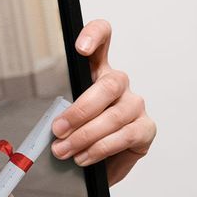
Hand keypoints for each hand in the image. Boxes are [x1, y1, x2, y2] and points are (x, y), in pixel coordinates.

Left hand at [51, 20, 155, 185]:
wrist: (102, 160)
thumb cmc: (81, 132)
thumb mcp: (65, 118)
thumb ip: (60, 115)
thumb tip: (50, 131)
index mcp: (97, 71)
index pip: (103, 38)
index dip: (95, 35)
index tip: (80, 48)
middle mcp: (119, 84)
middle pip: (108, 85)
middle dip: (79, 111)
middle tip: (57, 130)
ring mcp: (135, 105)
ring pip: (114, 116)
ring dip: (85, 136)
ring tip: (64, 151)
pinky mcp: (146, 129)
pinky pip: (124, 136)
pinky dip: (100, 149)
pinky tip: (84, 157)